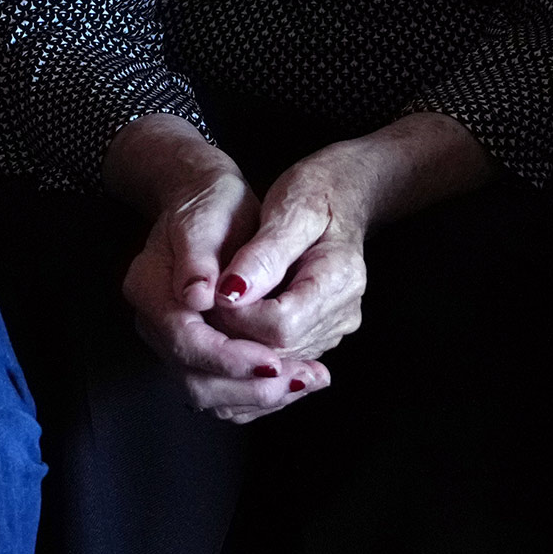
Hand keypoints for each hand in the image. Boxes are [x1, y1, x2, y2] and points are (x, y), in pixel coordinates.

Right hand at [108, 122, 321, 422]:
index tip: (271, 360)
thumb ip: (197, 258)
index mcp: (148, 289)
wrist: (207, 205)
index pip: (185, 340)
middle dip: (247, 387)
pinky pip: (223, 391)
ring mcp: (173, 343)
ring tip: (307, 381)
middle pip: (194, 380)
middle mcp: (154, 325)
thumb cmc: (210, 206)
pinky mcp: (198, 352)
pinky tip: (297, 382)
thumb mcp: (204, 219)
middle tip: (298, 379)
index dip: (228, 356)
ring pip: (209, 394)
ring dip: (258, 398)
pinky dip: (258, 395)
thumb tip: (197, 297)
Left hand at [210, 140, 388, 364]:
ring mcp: (334, 327)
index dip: (238, 316)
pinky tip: (236, 319)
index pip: (281, 325)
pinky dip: (252, 346)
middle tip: (210, 300)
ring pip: (277, 360)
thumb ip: (263, 255)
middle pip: (279, 349)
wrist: (341, 195)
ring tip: (222, 305)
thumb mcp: (290, 209)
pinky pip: (281, 356)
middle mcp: (343, 312)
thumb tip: (232, 294)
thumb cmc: (315, 193)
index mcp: (340, 279)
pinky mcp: (320, 333)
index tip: (215, 290)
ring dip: (240, 343)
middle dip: (235, 332)